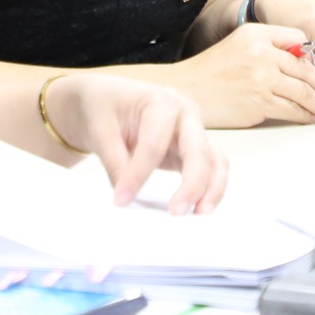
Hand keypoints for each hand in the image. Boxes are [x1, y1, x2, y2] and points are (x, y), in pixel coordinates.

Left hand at [46, 74, 228, 213]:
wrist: (108, 98)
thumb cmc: (104, 106)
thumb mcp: (100, 130)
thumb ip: (114, 163)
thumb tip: (126, 197)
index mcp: (160, 101)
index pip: (154, 144)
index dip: (138, 175)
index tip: (121, 200)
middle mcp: (185, 113)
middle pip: (198, 151)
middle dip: (192, 184)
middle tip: (176, 213)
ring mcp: (194, 129)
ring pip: (215, 161)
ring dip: (212, 190)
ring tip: (199, 215)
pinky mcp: (194, 147)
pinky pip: (213, 167)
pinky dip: (212, 188)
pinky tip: (200, 208)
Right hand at [171, 22, 314, 127]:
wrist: (187, 91)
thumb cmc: (213, 70)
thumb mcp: (240, 44)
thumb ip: (271, 46)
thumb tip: (306, 60)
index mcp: (256, 33)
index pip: (299, 38)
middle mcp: (261, 54)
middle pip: (307, 69)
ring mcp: (261, 80)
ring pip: (305, 92)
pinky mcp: (259, 104)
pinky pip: (293, 110)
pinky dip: (308, 116)